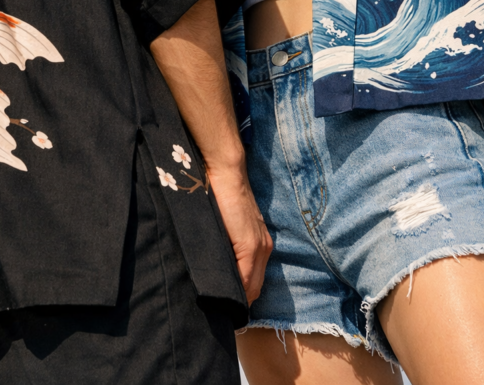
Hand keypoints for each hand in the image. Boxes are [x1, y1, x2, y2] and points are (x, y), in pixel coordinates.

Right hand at [208, 162, 272, 304]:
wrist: (226, 173)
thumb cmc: (222, 195)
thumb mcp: (230, 226)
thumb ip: (230, 246)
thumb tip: (218, 269)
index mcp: (261, 244)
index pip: (254, 281)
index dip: (241, 296)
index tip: (226, 305)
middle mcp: (265, 248)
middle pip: (255, 289)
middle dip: (239, 301)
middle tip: (221, 311)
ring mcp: (259, 247)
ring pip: (251, 286)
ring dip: (236, 297)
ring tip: (219, 306)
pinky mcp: (249, 244)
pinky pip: (244, 277)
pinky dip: (234, 289)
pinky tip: (220, 293)